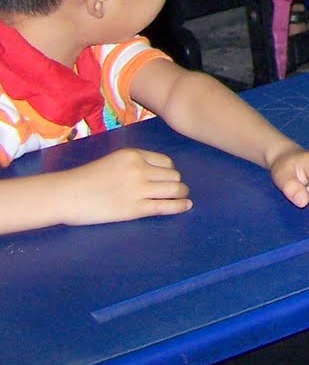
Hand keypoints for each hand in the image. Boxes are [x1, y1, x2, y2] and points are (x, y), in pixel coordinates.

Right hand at [61, 148, 190, 224]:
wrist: (65, 195)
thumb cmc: (84, 179)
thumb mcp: (113, 161)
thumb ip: (134, 164)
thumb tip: (155, 173)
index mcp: (134, 155)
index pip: (166, 162)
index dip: (169, 172)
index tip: (166, 179)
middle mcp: (140, 170)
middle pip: (173, 176)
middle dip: (176, 183)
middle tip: (175, 190)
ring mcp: (138, 189)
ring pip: (175, 189)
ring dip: (181, 194)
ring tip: (182, 198)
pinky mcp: (134, 209)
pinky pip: (165, 206)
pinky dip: (179, 206)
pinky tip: (186, 206)